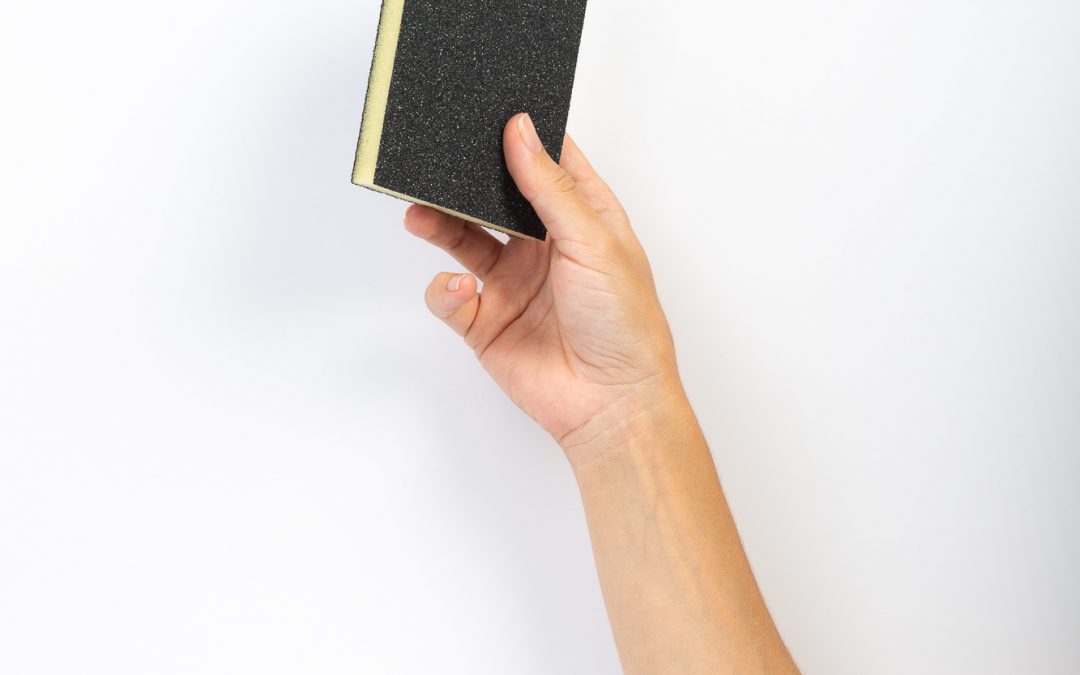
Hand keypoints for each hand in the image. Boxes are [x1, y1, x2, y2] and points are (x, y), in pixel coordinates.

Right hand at [404, 113, 684, 464]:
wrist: (610, 403)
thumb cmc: (624, 323)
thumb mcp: (592, 241)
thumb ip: (549, 187)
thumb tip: (521, 130)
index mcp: (581, 219)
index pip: (546, 164)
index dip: (521, 137)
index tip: (488, 111)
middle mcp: (543, 246)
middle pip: (493, 198)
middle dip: (466, 180)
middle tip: (435, 161)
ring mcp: (512, 283)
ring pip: (462, 239)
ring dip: (439, 223)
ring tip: (419, 210)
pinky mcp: (486, 321)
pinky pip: (450, 294)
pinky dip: (446, 288)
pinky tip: (461, 289)